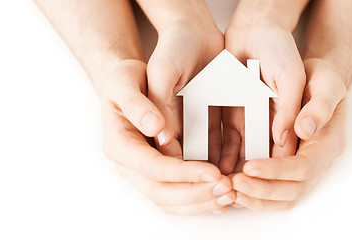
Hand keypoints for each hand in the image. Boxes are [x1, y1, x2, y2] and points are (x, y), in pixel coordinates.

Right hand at [101, 60, 234, 214]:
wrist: (129, 85)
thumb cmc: (125, 79)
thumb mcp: (124, 81)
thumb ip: (137, 104)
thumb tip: (156, 129)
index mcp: (120, 145)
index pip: (153, 168)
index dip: (184, 173)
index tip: (213, 173)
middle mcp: (130, 166)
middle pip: (162, 193)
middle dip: (197, 194)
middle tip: (228, 189)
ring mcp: (144, 173)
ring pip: (172, 201)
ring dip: (202, 202)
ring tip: (231, 195)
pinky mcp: (160, 174)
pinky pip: (180, 196)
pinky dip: (202, 200)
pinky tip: (224, 197)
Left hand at [231, 58, 347, 210]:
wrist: (315, 81)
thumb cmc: (322, 80)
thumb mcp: (326, 83)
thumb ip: (318, 106)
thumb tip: (304, 130)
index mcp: (329, 142)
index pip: (305, 166)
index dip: (277, 170)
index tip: (250, 167)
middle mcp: (318, 160)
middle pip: (293, 189)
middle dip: (262, 190)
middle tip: (233, 184)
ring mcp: (303, 166)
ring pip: (282, 196)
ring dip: (256, 198)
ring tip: (230, 192)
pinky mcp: (287, 166)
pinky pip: (273, 188)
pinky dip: (254, 193)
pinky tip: (232, 189)